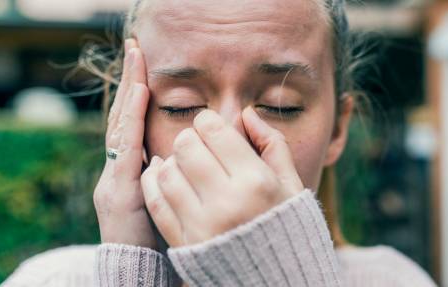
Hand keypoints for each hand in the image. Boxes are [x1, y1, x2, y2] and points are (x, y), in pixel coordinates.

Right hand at [93, 39, 157, 247]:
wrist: (135, 273)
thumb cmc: (156, 242)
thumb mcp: (163, 201)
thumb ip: (166, 177)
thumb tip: (176, 155)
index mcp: (129, 172)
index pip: (131, 125)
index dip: (136, 96)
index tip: (144, 68)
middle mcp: (116, 170)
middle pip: (121, 117)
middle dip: (129, 82)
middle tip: (136, 48)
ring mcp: (113, 178)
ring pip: (120, 125)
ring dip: (129, 91)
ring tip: (138, 61)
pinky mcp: (117, 190)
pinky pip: (126, 147)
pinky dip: (131, 118)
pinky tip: (139, 94)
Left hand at [140, 107, 304, 245]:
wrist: (276, 279)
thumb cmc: (287, 225)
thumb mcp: (292, 184)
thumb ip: (273, 144)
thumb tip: (246, 114)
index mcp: (256, 182)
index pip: (214, 131)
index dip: (208, 121)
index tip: (212, 127)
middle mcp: (227, 202)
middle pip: (186, 146)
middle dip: (190, 139)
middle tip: (197, 145)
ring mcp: (202, 225)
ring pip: (167, 172)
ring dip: (172, 161)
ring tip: (186, 165)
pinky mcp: (184, 243)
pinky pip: (156, 201)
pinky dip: (155, 183)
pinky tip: (166, 177)